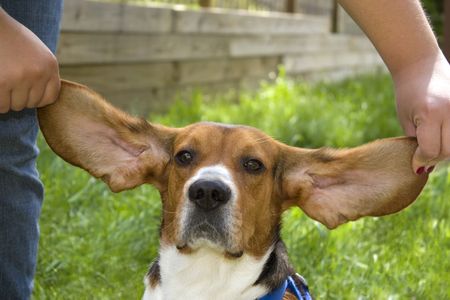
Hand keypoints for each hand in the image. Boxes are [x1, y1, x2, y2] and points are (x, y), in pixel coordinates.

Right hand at [0, 8, 59, 112]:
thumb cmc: (11, 38)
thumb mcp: (36, 52)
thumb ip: (43, 72)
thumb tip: (42, 100)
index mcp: (50, 65)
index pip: (50, 98)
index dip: (37, 98)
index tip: (27, 92)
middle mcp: (38, 73)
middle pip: (32, 103)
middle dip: (20, 97)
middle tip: (10, 83)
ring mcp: (20, 78)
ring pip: (16, 106)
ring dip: (7, 100)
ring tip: (3, 82)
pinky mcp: (2, 83)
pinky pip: (2, 105)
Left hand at [394, 52, 449, 173]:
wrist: (420, 63)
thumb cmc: (407, 92)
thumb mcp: (406, 118)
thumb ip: (416, 141)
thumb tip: (426, 166)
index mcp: (430, 114)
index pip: (431, 150)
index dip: (421, 160)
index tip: (416, 164)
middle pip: (448, 150)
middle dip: (435, 157)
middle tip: (424, 154)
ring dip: (446, 148)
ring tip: (434, 141)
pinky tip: (443, 133)